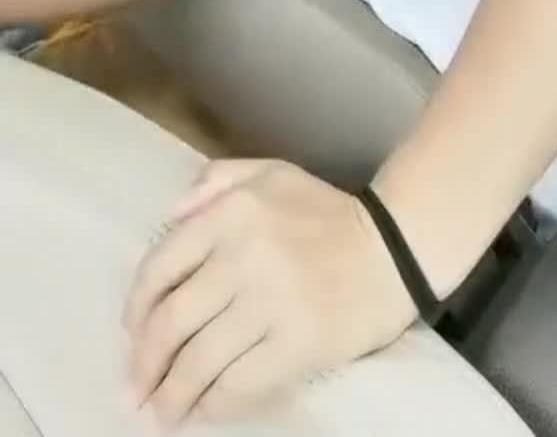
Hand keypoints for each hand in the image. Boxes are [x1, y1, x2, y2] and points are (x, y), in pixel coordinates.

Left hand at [124, 159, 415, 426]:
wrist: (395, 248)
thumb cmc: (327, 213)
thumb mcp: (271, 173)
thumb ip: (217, 179)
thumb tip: (171, 215)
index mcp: (230, 213)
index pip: (160, 266)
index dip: (136, 308)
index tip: (130, 334)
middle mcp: (241, 257)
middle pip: (171, 322)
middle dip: (145, 363)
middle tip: (136, 390)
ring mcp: (268, 304)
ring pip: (198, 360)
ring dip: (172, 395)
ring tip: (160, 414)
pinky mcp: (295, 344)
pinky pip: (238, 384)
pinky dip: (212, 406)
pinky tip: (202, 413)